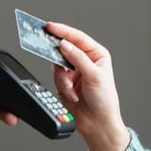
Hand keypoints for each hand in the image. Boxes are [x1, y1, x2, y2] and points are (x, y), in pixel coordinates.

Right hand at [46, 22, 129, 150]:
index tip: (50, 26)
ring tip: (72, 89)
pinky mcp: (65, 83)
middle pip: (64, 50)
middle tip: (46, 51)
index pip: (77, 38)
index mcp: (96, 55)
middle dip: (59, 58)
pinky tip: (72, 95)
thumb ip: (78, 58)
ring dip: (63, 79)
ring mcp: (74, 72)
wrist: (97, 123)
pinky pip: (56, 79)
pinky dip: (62, 87)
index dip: (63, 31)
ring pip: (57, 66)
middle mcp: (85, 61)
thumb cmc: (104, 100)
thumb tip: (65, 45)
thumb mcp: (94, 76)